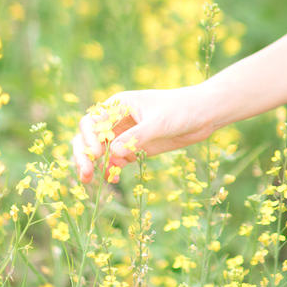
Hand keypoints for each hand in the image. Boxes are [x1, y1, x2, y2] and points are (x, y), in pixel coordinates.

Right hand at [71, 85, 216, 183]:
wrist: (203, 115)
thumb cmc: (181, 110)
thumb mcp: (159, 122)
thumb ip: (135, 137)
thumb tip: (110, 153)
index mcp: (119, 105)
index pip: (91, 122)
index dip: (88, 138)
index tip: (95, 153)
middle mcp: (117, 119)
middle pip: (89, 137)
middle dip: (83, 155)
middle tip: (85, 175)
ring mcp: (125, 134)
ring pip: (99, 151)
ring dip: (93, 165)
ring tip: (90, 182)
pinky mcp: (135, 147)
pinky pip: (114, 160)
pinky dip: (109, 169)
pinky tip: (113, 178)